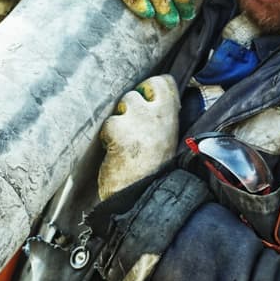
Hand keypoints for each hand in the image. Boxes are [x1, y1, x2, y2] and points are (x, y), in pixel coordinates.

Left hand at [97, 75, 180, 200]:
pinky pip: (108, 124)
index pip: (163, 83)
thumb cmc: (153, 172)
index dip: (150, 89)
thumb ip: (160, 119)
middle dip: (129, 105)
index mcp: (171, 117)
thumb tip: (149, 101)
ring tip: (123, 143)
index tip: (146, 101)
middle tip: (130, 127)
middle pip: (137, 91)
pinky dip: (107, 137)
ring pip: (121, 105)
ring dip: (118, 121)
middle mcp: (157, 114)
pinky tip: (114, 151)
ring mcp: (137, 120)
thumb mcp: (167, 140)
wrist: (142, 197)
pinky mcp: (118, 129)